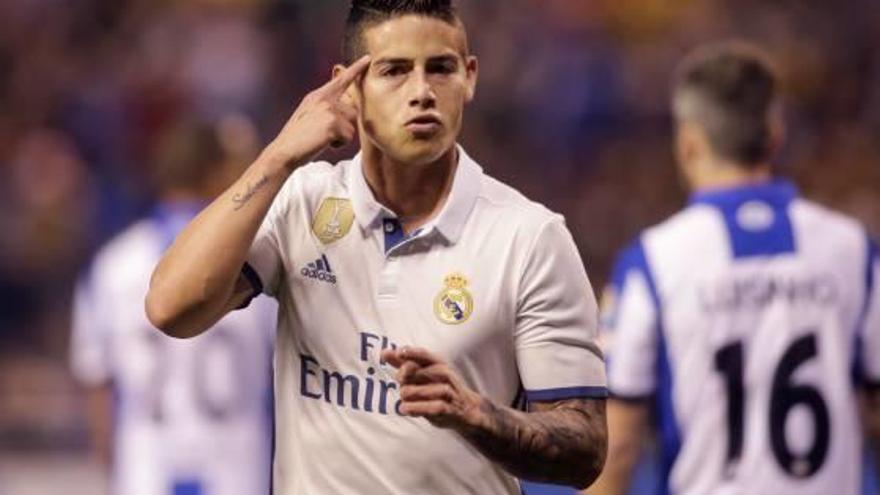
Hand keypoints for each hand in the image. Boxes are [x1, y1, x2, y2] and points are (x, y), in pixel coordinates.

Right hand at [266, 55, 370, 169]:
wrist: (283, 152)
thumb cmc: (297, 140)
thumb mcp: (309, 117)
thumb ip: (325, 109)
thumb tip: (346, 109)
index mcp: (316, 96)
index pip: (341, 80)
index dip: (355, 69)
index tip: (367, 58)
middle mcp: (323, 98)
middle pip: (352, 111)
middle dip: (345, 127)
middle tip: (326, 134)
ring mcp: (328, 109)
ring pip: (351, 125)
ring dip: (341, 137)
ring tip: (322, 139)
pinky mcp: (332, 122)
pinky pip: (348, 137)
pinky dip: (339, 144)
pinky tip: (323, 143)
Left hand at [381, 346, 486, 430]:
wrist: (466, 409)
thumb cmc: (440, 388)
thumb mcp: (425, 374)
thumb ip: (405, 364)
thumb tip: (384, 352)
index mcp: (438, 363)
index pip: (423, 354)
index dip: (411, 353)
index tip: (399, 352)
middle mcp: (444, 374)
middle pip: (415, 371)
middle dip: (403, 376)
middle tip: (400, 382)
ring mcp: (447, 391)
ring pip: (418, 391)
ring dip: (406, 395)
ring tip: (402, 400)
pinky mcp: (447, 408)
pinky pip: (428, 407)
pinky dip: (414, 408)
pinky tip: (404, 409)